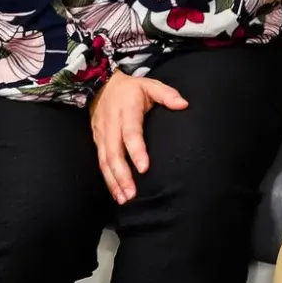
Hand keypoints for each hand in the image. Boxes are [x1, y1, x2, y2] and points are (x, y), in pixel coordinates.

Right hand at [89, 72, 188, 204]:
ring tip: (124, 198)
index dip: (136, 150)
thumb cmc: (131, 89)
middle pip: (114, 152)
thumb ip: (167, 94)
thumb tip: (184, 104)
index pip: (131, 132)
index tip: (144, 168)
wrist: (100, 85)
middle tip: (132, 193)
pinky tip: (116, 192)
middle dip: (122, 175)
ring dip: (113, 181)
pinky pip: (101, 162)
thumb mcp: (150, 85)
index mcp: (126, 110)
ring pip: (105, 161)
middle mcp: (111, 124)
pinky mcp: (97, 141)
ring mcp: (102, 134)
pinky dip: (107, 178)